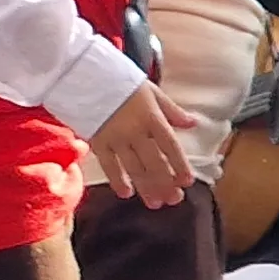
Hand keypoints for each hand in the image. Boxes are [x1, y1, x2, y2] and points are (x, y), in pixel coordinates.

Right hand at [86, 84, 196, 207]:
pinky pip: (109, 165)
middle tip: (174, 199)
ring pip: (135, 168)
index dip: (180, 164)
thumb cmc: (121, 82)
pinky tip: (126, 193)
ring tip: (155, 203)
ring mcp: (116, 138)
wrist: (86, 75)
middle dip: (166, 182)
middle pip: (155, 162)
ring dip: (146, 187)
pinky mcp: (98, 142)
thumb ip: (172, 111)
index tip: (187, 182)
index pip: (170, 145)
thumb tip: (192, 124)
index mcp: (152, 117)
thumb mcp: (151, 91)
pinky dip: (118, 180)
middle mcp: (136, 130)